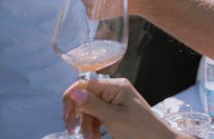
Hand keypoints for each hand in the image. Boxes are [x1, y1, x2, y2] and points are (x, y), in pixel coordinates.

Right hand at [63, 77, 185, 138]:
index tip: (68, 118)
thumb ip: (93, 105)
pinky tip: (95, 136)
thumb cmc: (140, 130)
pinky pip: (97, 115)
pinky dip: (93, 127)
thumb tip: (73, 91)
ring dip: (86, 125)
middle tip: (73, 132)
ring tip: (92, 138)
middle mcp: (114, 89)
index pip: (85, 84)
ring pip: (89, 109)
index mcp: (116, 86)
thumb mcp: (114, 118)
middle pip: (85, 97)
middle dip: (79, 116)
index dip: (72, 99)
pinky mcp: (115, 110)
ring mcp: (115, 100)